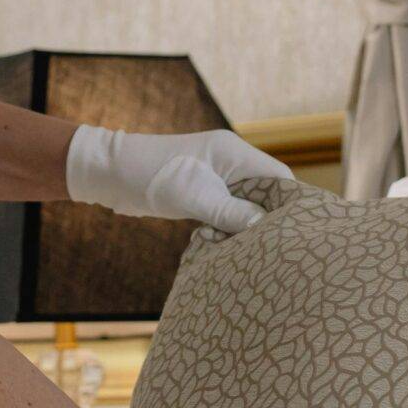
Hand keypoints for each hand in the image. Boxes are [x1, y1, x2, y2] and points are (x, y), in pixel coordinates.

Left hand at [65, 124, 295, 230]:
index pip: (279, 177)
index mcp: (235, 153)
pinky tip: (229, 248)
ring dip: (247, 228)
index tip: (297, 233)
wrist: (110, 174)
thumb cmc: (151, 176)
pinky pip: (228, 213)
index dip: (290, 204)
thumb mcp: (195, 196)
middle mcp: (230, 163)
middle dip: (270, 220)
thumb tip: (266, 229)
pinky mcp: (202, 193)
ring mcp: (216, 178)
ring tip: (254, 253)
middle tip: (277, 251)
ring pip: (247, 206)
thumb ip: (232, 212)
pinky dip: (230, 229)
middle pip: (266, 193)